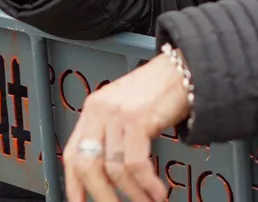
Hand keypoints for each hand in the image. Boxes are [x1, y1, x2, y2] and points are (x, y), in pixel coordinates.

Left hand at [63, 54, 191, 201]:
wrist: (185, 68)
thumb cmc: (161, 90)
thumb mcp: (128, 110)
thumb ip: (114, 135)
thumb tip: (111, 174)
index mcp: (93, 109)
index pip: (72, 154)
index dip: (74, 185)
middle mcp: (100, 110)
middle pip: (87, 165)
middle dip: (102, 196)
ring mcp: (117, 113)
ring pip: (113, 169)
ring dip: (132, 193)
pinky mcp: (137, 118)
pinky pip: (136, 163)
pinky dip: (147, 183)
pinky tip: (157, 191)